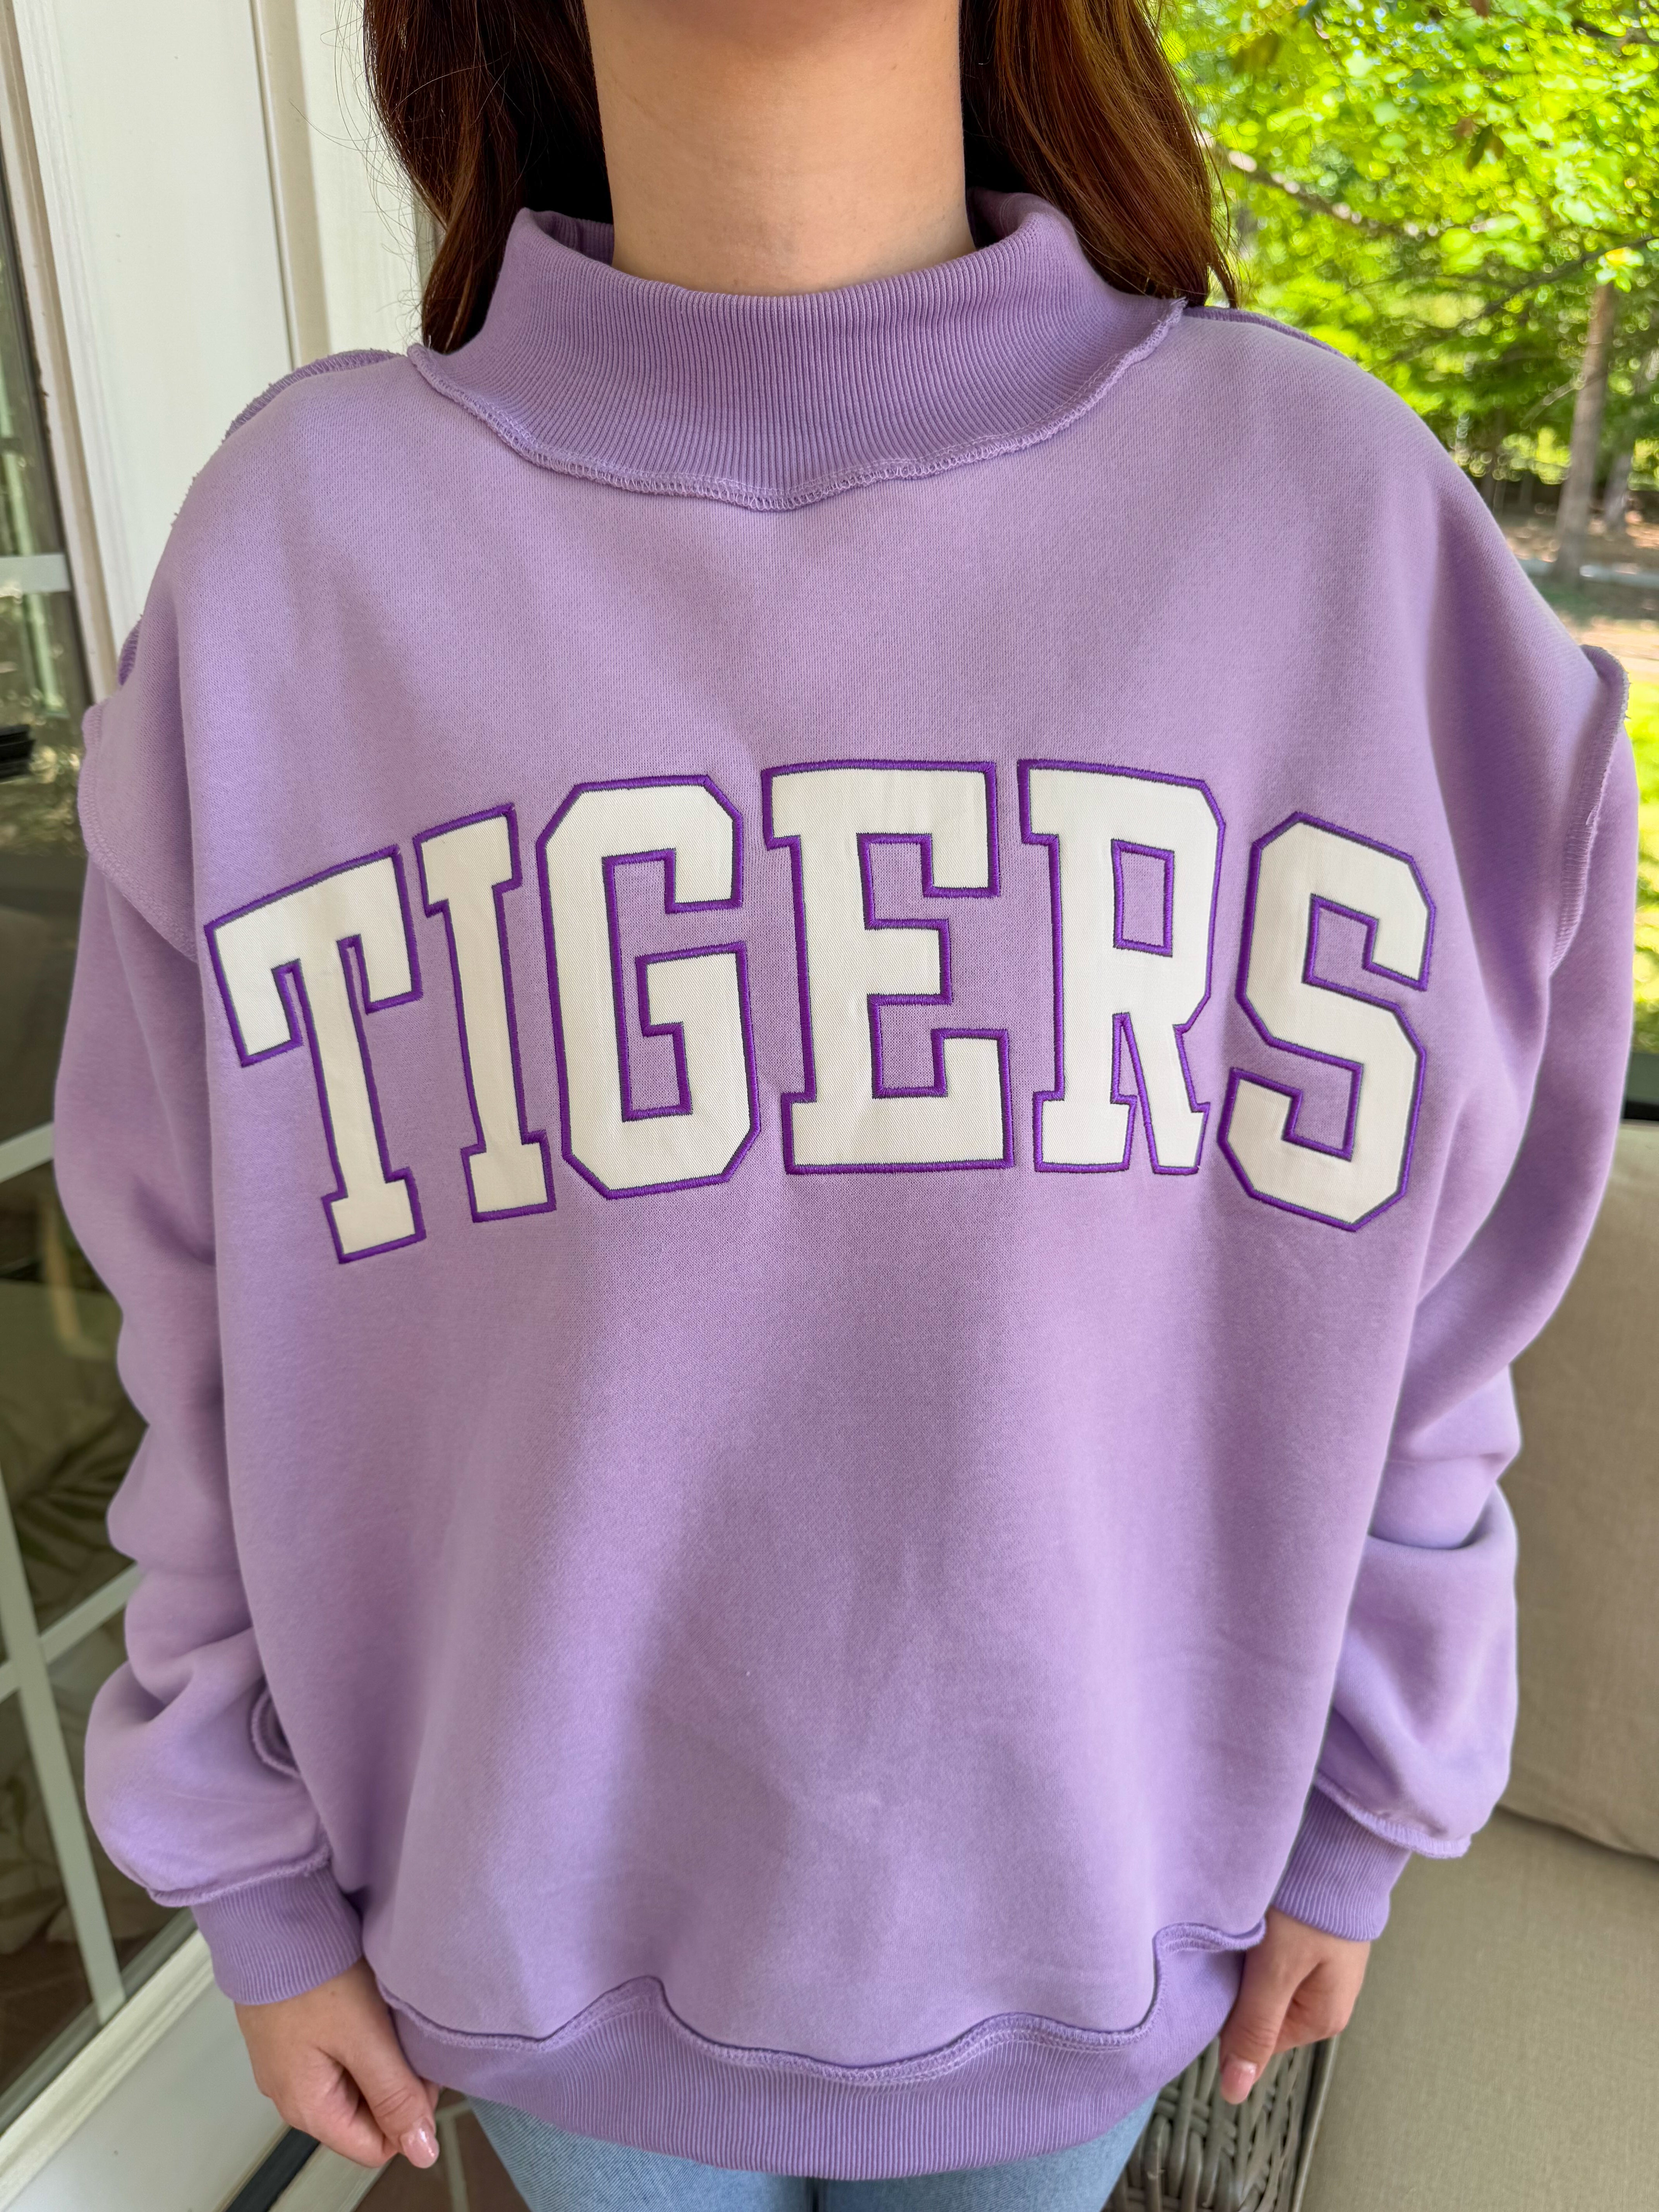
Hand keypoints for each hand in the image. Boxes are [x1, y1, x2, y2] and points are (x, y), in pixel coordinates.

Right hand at [235, 1958, 441, 2169]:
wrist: (269, 1917)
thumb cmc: (310, 1972)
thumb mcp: (365, 2037)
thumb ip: (395, 2095)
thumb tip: (421, 2151)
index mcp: (307, 2107)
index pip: (374, 2147)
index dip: (409, 2115)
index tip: (422, 2072)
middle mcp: (293, 2093)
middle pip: (365, 2115)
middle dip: (395, 2082)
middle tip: (405, 2034)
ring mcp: (291, 2062)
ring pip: (354, 2080)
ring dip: (379, 2054)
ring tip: (385, 2013)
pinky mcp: (294, 2033)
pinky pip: (339, 2052)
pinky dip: (361, 2033)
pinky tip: (366, 2003)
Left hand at [1217, 1906, 1368, 2103]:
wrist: (1339, 1845)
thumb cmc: (1312, 1907)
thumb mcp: (1277, 1971)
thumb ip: (1254, 2029)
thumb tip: (1235, 2094)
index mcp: (1322, 2019)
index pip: (1255, 2038)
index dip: (1229, 2011)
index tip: (1218, 1976)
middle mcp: (1324, 1998)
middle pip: (1259, 2008)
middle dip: (1238, 1982)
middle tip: (1230, 1946)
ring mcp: (1321, 1966)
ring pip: (1264, 1978)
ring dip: (1246, 1957)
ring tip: (1242, 1929)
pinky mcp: (1312, 1937)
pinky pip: (1273, 1952)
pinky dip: (1257, 1938)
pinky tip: (1252, 1917)